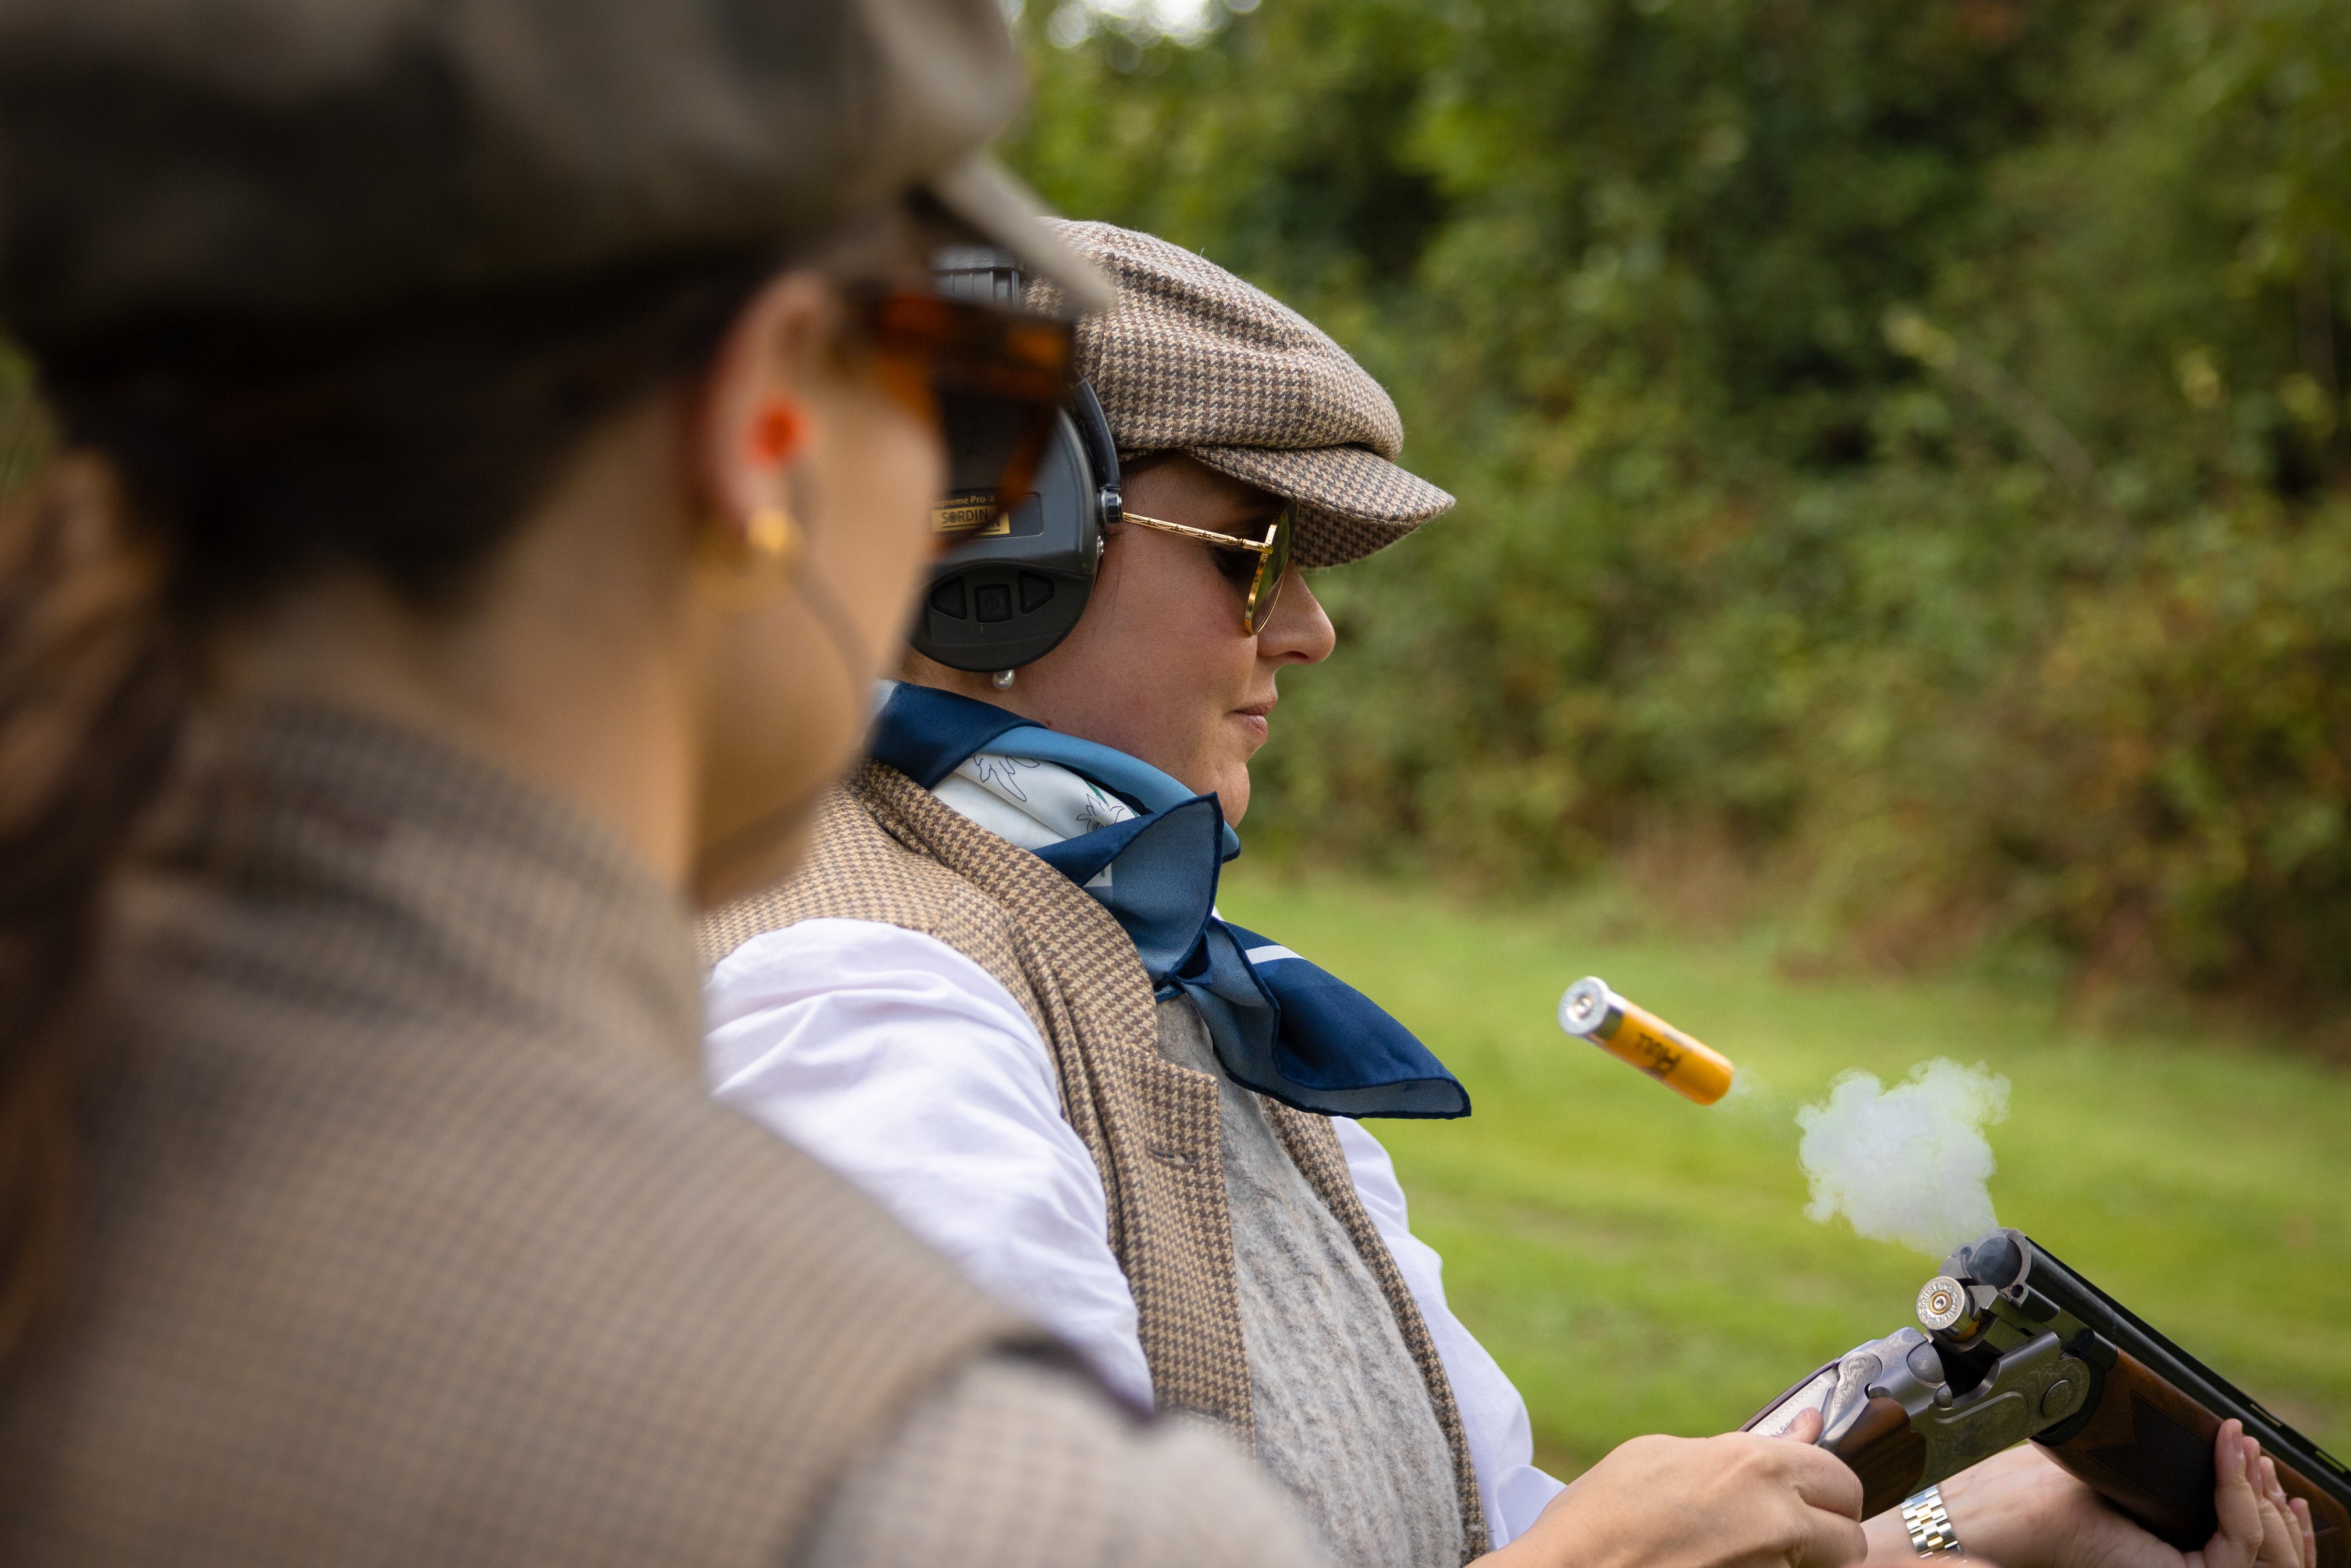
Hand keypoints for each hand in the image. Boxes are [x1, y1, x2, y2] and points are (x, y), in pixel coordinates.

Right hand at [1486, 1407, 1868, 1567]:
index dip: (1829, 1488)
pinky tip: (1724, 1563)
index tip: (1814, 1494)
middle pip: (1850, 1538)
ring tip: (1743, 1549)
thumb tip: (1805, 1429)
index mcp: (1756, 1466)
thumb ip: (1742, 1448)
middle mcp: (1777, 1521)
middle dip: (1831, 1535)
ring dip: (1800, 1561)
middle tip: (1793, 1532)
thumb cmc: (1603, 1511)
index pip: (1840, 1478)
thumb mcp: (1663, 1455)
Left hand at [1877, 1422, 2311, 1567]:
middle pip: (2258, 1543)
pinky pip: (2235, 1549)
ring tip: (2244, 1449)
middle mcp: (2168, 1562)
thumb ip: (2127, 1462)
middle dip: (2267, 1493)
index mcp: (2155, 1544)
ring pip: (2260, 1550)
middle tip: (2250, 1444)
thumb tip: (2163, 1423)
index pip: (2227, 1530)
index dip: (2249, 1492)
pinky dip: (2242, 1502)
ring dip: (2262, 1495)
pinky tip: (2230, 1461)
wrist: (1984, 1519)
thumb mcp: (2087, 1466)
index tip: (2240, 1441)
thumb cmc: (2019, 1492)